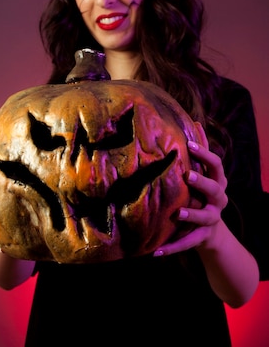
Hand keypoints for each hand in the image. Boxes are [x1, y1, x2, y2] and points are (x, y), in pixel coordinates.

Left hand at [154, 123, 228, 255]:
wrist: (211, 233)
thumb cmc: (201, 196)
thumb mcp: (202, 175)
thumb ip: (198, 154)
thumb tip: (194, 122)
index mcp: (217, 183)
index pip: (216, 165)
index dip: (205, 154)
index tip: (188, 145)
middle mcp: (218, 200)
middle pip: (215, 189)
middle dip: (202, 182)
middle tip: (187, 175)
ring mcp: (211, 220)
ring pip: (204, 217)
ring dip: (190, 215)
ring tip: (176, 214)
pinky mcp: (201, 238)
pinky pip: (187, 243)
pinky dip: (172, 248)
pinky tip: (155, 252)